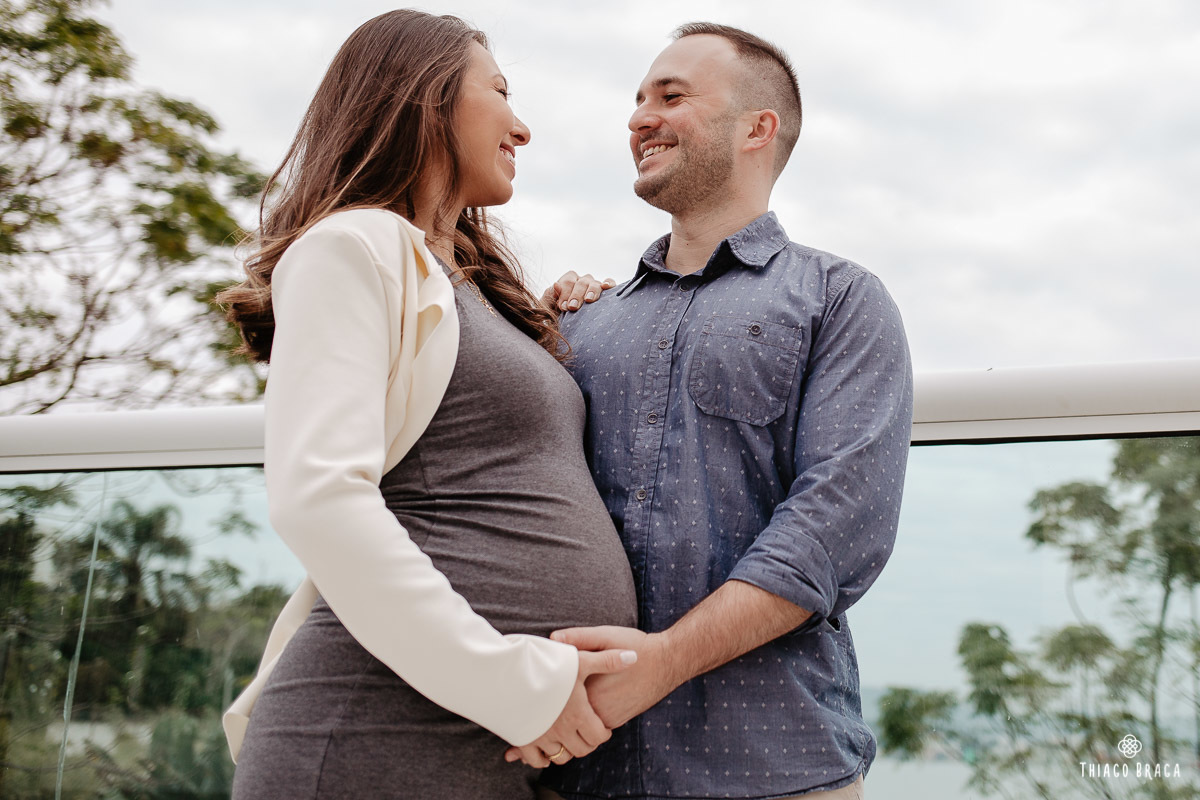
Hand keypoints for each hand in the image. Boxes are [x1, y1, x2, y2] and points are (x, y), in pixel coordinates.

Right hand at [503, 647, 636, 767]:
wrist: (505, 672)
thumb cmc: (544, 664)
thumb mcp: (578, 659)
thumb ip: (607, 660)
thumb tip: (633, 657)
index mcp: (577, 714)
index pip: (598, 737)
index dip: (602, 733)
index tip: (601, 726)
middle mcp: (560, 730)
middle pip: (581, 750)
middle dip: (587, 742)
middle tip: (586, 732)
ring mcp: (541, 737)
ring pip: (560, 756)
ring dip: (567, 749)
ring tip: (568, 737)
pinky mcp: (523, 738)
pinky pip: (536, 760)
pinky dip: (543, 758)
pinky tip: (546, 747)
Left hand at [541, 272, 615, 312]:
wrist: (569, 330)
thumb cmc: (557, 318)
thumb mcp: (549, 308)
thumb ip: (550, 296)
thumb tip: (556, 284)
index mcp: (567, 283)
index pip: (568, 281)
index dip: (565, 293)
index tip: (563, 307)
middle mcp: (581, 282)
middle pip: (581, 282)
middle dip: (576, 295)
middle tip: (573, 307)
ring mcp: (594, 286)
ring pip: (595, 283)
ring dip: (592, 291)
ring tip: (589, 300)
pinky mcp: (606, 292)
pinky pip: (610, 283)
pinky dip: (609, 283)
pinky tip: (606, 287)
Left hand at [550, 626, 678, 729]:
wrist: (668, 662)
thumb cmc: (636, 646)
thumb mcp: (605, 636)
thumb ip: (579, 638)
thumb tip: (553, 638)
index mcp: (586, 688)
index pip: (559, 687)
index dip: (557, 677)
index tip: (555, 667)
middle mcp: (594, 709)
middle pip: (568, 703)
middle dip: (566, 693)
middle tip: (571, 678)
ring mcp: (605, 719)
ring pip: (581, 715)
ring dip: (578, 704)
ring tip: (584, 685)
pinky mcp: (615, 722)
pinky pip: (594, 719)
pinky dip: (592, 709)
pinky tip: (599, 692)